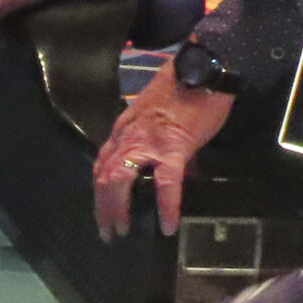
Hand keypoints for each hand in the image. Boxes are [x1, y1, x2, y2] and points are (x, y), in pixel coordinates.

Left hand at [92, 61, 235, 240]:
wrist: (202, 69)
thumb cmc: (185, 93)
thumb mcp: (159, 119)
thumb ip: (159, 146)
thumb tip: (176, 173)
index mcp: (123, 131)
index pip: (101, 164)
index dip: (99, 191)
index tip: (102, 211)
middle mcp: (126, 138)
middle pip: (103, 177)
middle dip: (102, 208)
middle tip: (108, 233)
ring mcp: (146, 143)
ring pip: (119, 180)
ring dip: (117, 209)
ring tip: (123, 231)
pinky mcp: (173, 147)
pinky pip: (164, 182)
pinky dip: (166, 206)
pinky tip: (168, 225)